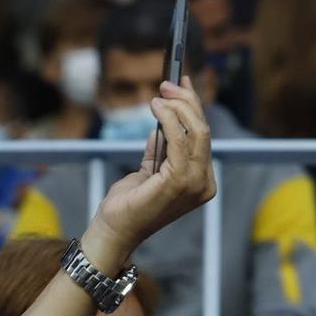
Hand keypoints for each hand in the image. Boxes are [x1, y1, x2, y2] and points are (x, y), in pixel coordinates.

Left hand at [88, 77, 215, 271]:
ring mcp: (195, 184)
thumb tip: (160, 129)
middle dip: (187, 102)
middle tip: (167, 84)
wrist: (113, 231)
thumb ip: (160, 152)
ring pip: (196, 132)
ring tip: (159, 95)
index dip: (193, 109)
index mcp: (199, 181)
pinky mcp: (179, 182)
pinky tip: (156, 108)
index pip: (202, 138)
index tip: (180, 86)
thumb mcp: (146, 172)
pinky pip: (180, 141)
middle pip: (203, 131)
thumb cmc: (127, 205)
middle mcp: (203, 183)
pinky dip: (169, 120)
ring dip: (177, 107)